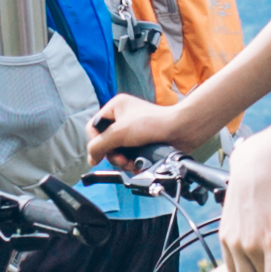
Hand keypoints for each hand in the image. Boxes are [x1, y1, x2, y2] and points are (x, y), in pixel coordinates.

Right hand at [89, 93, 203, 160]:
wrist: (180, 131)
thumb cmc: (153, 123)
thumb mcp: (119, 133)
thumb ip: (99, 145)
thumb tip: (90, 159)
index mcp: (115, 107)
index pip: (93, 127)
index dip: (96, 142)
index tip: (102, 152)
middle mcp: (122, 118)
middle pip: (105, 143)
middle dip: (113, 155)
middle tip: (122, 159)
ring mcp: (132, 131)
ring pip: (117, 152)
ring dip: (122, 161)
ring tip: (131, 162)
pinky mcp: (141, 143)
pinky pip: (128, 156)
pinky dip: (131, 162)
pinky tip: (138, 164)